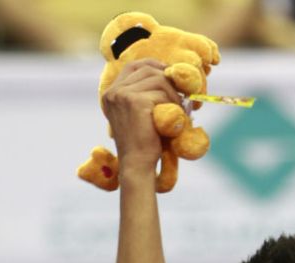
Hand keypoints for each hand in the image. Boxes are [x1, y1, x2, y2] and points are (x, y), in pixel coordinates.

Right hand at [101, 58, 182, 177]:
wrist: (138, 164)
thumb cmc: (145, 143)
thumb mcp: (143, 114)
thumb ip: (149, 95)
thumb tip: (172, 75)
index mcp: (111, 94)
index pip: (134, 66)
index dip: (155, 66)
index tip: (171, 75)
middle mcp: (113, 92)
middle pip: (148, 70)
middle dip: (169, 81)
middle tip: (182, 97)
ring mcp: (122, 95)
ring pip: (158, 80)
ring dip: (174, 95)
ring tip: (179, 112)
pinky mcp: (135, 101)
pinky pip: (162, 93)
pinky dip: (173, 104)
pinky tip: (174, 118)